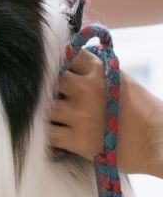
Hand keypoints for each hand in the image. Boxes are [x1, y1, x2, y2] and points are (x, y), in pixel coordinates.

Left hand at [49, 49, 162, 176]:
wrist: (156, 141)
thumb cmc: (141, 110)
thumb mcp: (120, 80)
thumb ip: (93, 72)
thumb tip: (70, 62)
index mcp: (100, 71)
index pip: (66, 56)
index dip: (57, 64)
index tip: (56, 72)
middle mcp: (87, 89)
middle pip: (49, 81)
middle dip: (47, 89)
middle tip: (51, 98)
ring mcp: (80, 115)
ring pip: (44, 108)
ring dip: (45, 113)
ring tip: (53, 118)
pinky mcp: (77, 140)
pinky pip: (47, 133)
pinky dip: (45, 133)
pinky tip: (52, 133)